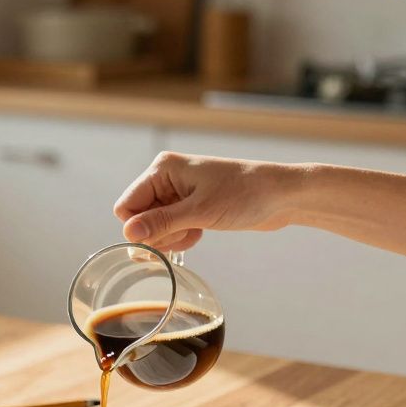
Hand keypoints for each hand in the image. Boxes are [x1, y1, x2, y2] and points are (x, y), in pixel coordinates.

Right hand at [114, 152, 303, 251]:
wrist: (279, 196)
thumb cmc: (243, 194)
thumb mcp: (200, 212)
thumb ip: (162, 223)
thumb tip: (129, 233)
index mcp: (163, 169)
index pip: (126, 206)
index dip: (139, 227)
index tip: (162, 237)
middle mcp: (166, 178)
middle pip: (139, 217)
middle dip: (158, 233)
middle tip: (185, 233)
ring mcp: (177, 192)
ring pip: (154, 226)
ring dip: (172, 236)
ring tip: (196, 231)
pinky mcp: (189, 205)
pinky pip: (171, 228)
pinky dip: (182, 235)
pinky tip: (200, 232)